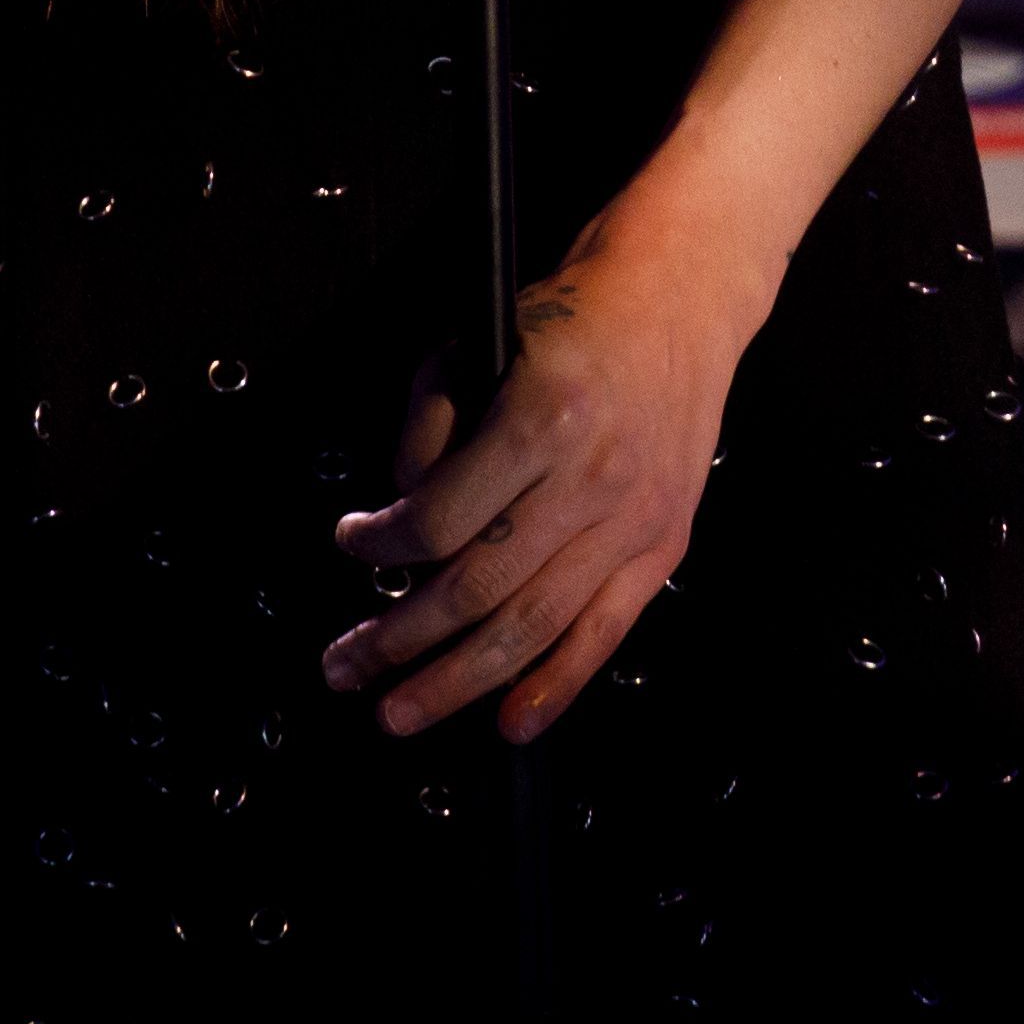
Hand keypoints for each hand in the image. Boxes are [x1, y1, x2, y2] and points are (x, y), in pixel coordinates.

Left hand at [320, 232, 746, 744]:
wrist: (680, 299)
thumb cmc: (573, 316)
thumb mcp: (479, 342)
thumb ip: (430, 427)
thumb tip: (400, 516)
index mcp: (541, 419)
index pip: (439, 520)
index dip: (379, 547)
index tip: (351, 544)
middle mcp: (593, 478)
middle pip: (478, 589)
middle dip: (398, 639)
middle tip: (344, 667)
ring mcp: (635, 519)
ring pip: (534, 626)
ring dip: (457, 681)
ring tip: (398, 712)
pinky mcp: (665, 544)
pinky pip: (604, 633)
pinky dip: (556, 686)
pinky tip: (510, 724)